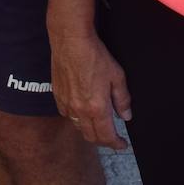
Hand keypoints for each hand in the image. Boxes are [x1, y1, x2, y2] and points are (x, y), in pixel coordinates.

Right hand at [49, 30, 132, 149]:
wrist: (71, 40)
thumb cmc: (94, 55)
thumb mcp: (116, 76)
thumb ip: (122, 99)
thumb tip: (126, 115)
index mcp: (97, 107)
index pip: (107, 137)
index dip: (116, 144)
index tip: (122, 144)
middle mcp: (80, 110)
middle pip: (91, 136)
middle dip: (103, 141)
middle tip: (112, 137)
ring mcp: (67, 103)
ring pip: (78, 127)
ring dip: (89, 130)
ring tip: (97, 124)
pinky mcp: (57, 95)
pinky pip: (66, 115)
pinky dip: (76, 118)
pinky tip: (81, 111)